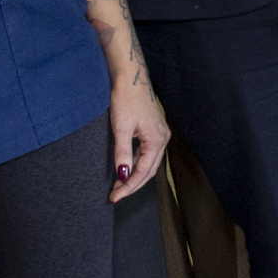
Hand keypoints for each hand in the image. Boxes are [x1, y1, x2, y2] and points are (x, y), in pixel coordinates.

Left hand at [106, 60, 170, 199]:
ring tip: (118, 186)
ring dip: (135, 176)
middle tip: (115, 196)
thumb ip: (122, 153)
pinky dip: (137, 164)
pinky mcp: (155, 131)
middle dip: (132, 185)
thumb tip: (123, 175)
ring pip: (149, 163)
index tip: (115, 197)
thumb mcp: (121, 128)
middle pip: (149, 171)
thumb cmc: (126, 100)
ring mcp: (160, 135)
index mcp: (156, 140)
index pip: (143, 172)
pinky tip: (126, 168)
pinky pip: (148, 154)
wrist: (132, 80)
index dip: (129, 187)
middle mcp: (163, 139)